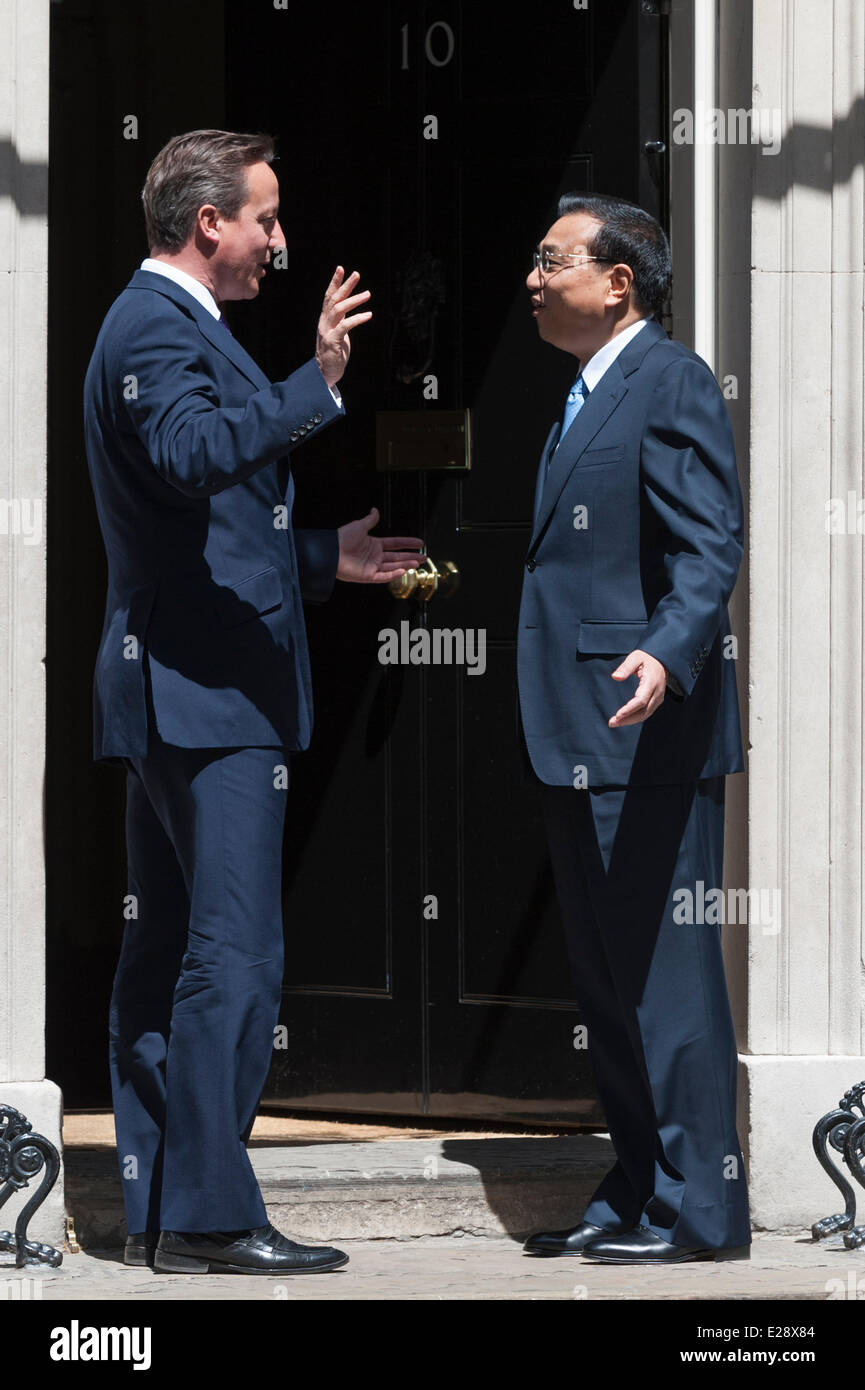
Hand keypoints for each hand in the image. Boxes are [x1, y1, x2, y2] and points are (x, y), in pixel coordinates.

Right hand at [315, 266, 371, 386]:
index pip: (329, 297)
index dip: (335, 282)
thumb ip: (341, 320)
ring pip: (339, 309)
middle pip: (333, 299)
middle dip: (345, 285)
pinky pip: (345, 326)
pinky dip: (358, 318)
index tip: (341, 269)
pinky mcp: (333, 341)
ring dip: (354, 300)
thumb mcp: (338, 332)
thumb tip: (350, 308)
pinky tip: (369, 314)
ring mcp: (327, 331)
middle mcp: (324, 322)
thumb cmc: (334, 353)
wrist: (325, 374)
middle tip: (356, 274)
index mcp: (325, 319)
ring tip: (368, 294)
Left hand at [336, 507, 425, 583]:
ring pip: (393, 567)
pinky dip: (394, 575)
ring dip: (405, 565)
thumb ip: (370, 520)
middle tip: (424, 557)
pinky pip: (383, 576)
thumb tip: (375, 510)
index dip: (407, 543)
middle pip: (397, 557)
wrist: (331, 551)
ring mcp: (372, 567)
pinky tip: (404, 571)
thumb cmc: (342, 538)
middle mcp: (374, 556)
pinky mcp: (367, 576)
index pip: (395, 544)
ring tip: (418, 563)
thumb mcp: (359, 526)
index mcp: (374, 544)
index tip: (419, 543)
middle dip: (411, 557)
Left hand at [608, 649, 666, 726]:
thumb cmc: (646, 659)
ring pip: (645, 714)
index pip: (641, 699)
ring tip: (615, 723)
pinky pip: (646, 713)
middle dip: (628, 719)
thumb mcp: (635, 657)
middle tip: (611, 723)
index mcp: (652, 682)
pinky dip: (635, 718)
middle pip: (643, 711)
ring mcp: (658, 698)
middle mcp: (657, 692)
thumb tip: (615, 677)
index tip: (618, 714)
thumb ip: (625, 667)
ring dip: (630, 721)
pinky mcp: (656, 701)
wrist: (662, 660)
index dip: (630, 709)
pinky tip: (624, 719)